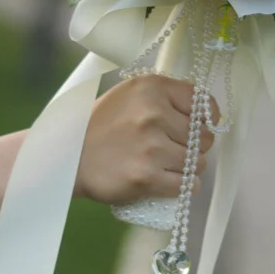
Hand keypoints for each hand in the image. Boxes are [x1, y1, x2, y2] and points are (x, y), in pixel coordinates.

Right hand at [75, 74, 216, 204]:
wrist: (68, 156)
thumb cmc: (102, 124)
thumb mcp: (131, 94)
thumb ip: (164, 95)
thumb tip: (204, 110)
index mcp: (152, 88)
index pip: (201, 102)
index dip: (206, 117)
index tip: (200, 125)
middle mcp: (154, 114)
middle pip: (203, 135)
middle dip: (197, 145)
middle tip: (180, 148)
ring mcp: (151, 147)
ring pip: (197, 162)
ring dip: (191, 166)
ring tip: (173, 165)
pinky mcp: (146, 177)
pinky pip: (185, 184)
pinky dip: (185, 185)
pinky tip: (176, 181)